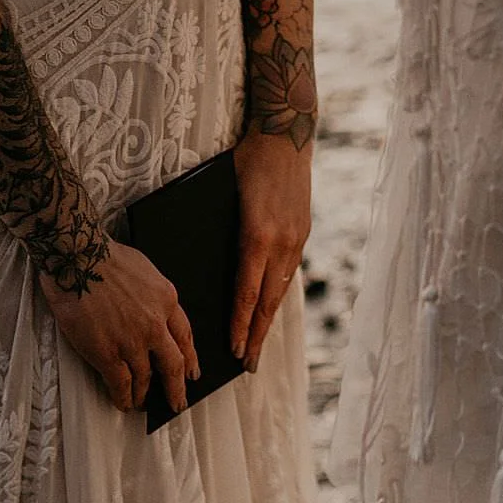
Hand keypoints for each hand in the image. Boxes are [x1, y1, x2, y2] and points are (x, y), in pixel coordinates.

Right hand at [41, 242, 199, 413]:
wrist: (78, 258)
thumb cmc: (103, 256)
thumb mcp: (144, 270)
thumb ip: (152, 294)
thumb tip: (149, 307)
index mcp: (166, 300)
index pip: (185, 336)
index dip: (190, 357)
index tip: (191, 370)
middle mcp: (155, 324)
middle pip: (174, 364)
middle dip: (177, 387)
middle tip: (177, 401)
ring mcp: (132, 341)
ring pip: (145, 378)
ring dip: (143, 394)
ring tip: (140, 402)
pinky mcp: (108, 353)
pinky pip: (120, 384)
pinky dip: (123, 397)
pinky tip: (122, 402)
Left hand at [229, 131, 312, 373]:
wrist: (287, 136)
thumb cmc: (245, 161)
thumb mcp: (222, 195)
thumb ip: (217, 232)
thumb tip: (200, 267)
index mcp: (257, 236)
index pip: (245, 293)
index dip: (239, 325)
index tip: (232, 350)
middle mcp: (281, 243)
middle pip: (266, 302)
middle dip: (255, 336)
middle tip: (245, 366)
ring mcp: (295, 240)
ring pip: (279, 291)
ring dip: (267, 322)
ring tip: (257, 346)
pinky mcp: (302, 234)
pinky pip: (287, 274)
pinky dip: (277, 297)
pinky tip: (269, 309)